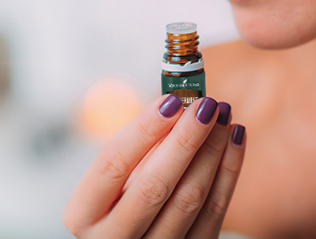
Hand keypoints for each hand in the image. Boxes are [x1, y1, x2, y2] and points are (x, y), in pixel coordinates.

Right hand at [63, 95, 245, 238]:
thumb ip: (137, 149)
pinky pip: (214, 213)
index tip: (170, 101)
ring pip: (189, 200)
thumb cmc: (118, 203)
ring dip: (211, 151)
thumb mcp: (111, 181)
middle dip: (184, 139)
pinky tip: (234, 139)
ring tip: (223, 115)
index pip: (112, 164)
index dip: (143, 130)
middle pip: (154, 185)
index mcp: (82, 215)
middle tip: (205, 104)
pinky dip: (228, 172)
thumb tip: (175, 104)